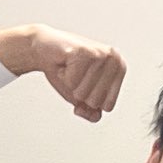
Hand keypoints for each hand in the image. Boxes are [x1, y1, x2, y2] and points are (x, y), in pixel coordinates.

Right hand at [0, 22, 124, 120]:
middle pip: (95, 101)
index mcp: (119, 69)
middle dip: (78, 92)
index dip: (90, 101)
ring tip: (69, 68)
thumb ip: (92, 113)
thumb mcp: (81, 98)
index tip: (84, 83)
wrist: (43, 48)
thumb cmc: (66, 71)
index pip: (108, 106)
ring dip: (70, 84)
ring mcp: (99, 54)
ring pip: (83, 93)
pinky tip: (64, 62)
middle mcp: (114, 59)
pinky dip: (63, 76)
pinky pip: (72, 83)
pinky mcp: (83, 52)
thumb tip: (95, 114)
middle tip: (75, 74)